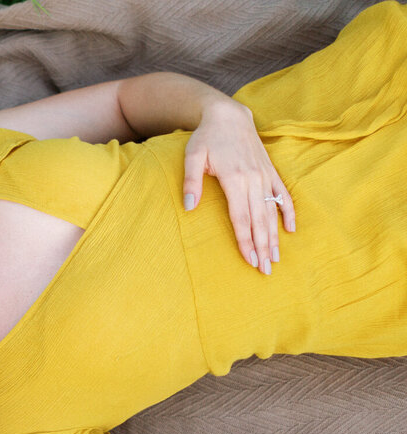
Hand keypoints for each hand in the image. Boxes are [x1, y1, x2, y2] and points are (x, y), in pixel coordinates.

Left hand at [182, 98, 295, 274]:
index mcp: (235, 179)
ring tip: (276, 258)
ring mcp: (265, 176)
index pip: (241, 217)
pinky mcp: (270, 171)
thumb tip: (189, 208)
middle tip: (266, 270)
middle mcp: (254, 179)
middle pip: (259, 220)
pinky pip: (283, 194)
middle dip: (262, 246)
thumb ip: (191, 183)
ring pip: (271, 211)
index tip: (250, 260)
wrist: (228, 115)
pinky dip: (288, 211)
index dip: (245, 240)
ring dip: (275, 236)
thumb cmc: (206, 138)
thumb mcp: (192, 157)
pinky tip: (291, 229)